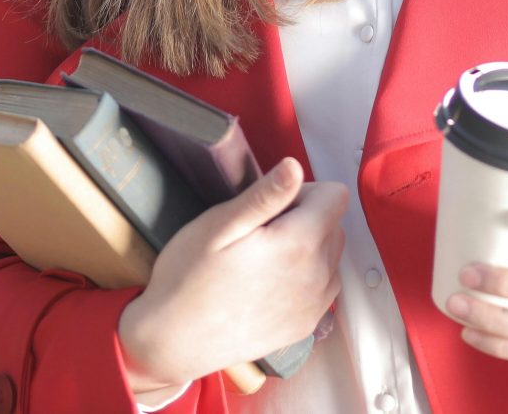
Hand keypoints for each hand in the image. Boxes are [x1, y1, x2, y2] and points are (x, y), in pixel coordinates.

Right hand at [116, 158, 344, 396]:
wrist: (173, 342)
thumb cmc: (188, 279)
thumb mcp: (219, 225)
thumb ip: (265, 195)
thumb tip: (295, 166)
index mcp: (299, 244)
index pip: (334, 195)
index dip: (303, 192)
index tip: (271, 208)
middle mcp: (317, 276)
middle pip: (334, 225)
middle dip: (305, 219)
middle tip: (259, 233)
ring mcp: (313, 306)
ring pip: (331, 256)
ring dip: (308, 250)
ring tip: (262, 260)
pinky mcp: (304, 327)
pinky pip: (323, 289)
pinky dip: (305, 279)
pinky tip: (268, 283)